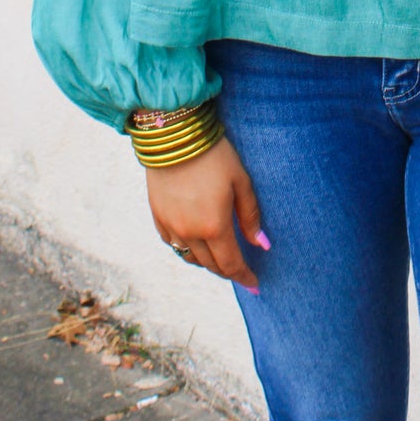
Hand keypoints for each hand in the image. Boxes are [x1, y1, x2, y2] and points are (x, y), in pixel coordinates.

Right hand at [145, 134, 265, 290]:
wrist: (174, 135)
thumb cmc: (214, 155)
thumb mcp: (241, 182)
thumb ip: (250, 216)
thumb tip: (262, 244)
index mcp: (214, 226)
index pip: (231, 264)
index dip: (244, 277)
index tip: (255, 285)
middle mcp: (190, 233)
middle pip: (211, 265)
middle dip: (228, 271)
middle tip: (241, 271)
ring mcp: (171, 226)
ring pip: (190, 258)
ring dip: (207, 262)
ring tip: (220, 257)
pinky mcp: (157, 216)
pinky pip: (173, 244)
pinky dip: (187, 249)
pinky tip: (196, 243)